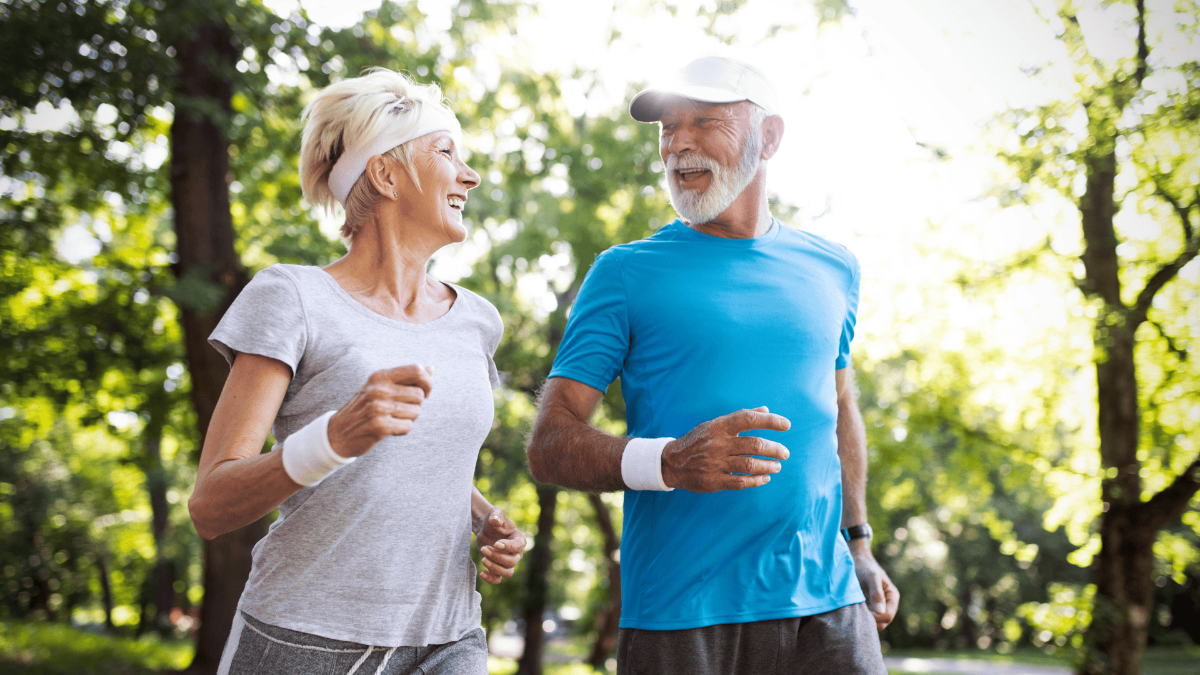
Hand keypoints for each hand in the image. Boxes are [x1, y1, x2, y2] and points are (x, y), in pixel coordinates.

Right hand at [327, 365, 433, 457]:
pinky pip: (408, 426)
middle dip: (415, 405)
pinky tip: (389, 429)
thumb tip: (432, 368)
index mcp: (380, 376)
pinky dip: (402, 430)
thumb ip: (406, 378)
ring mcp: (378, 408)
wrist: (337, 433)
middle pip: (419, 395)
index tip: (425, 392)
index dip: (428, 382)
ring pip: (416, 412)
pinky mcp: (379, 426)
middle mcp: (379, 389)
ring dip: (408, 418)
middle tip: (400, 410)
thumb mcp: (381, 387)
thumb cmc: (364, 408)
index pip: (417, 370)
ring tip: (392, 418)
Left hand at [474, 507, 525, 584]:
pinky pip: (497, 579)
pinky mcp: (498, 568)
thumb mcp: (495, 513)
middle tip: (484, 548)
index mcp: (519, 539)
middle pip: (511, 562)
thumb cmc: (493, 519)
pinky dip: (490, 579)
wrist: (485, 528)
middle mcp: (516, 553)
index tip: (496, 543)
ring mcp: (508, 563)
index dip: (508, 547)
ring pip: (507, 573)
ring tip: (483, 559)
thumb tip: (496, 521)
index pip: (518, 547)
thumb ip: (496, 515)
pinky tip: (481, 572)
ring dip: (494, 568)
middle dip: (497, 557)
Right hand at [660, 406, 790, 492]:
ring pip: (749, 464)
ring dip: (768, 465)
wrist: (672, 462)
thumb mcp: (715, 424)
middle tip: (785, 453)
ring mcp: (715, 463)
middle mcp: (718, 444)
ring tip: (778, 466)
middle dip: (774, 449)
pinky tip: (765, 478)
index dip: (769, 421)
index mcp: (719, 427)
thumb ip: (741, 417)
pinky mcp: (714, 481)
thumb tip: (766, 409)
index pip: (748, 419)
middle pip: (753, 444)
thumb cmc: (699, 440)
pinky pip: (740, 482)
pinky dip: (756, 480)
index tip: (786, 425)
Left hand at [850, 541, 898, 630]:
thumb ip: (876, 593)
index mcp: (892, 597)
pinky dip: (859, 618)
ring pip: (873, 623)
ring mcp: (876, 607)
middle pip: (882, 623)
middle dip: (870, 622)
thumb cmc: (864, 566)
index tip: (863, 612)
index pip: (888, 616)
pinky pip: (865, 618)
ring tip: (852, 612)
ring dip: (864, 621)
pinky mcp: (867, 607)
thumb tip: (881, 612)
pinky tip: (850, 612)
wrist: (854, 559)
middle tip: (855, 614)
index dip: (877, 618)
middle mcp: (886, 604)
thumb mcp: (871, 576)